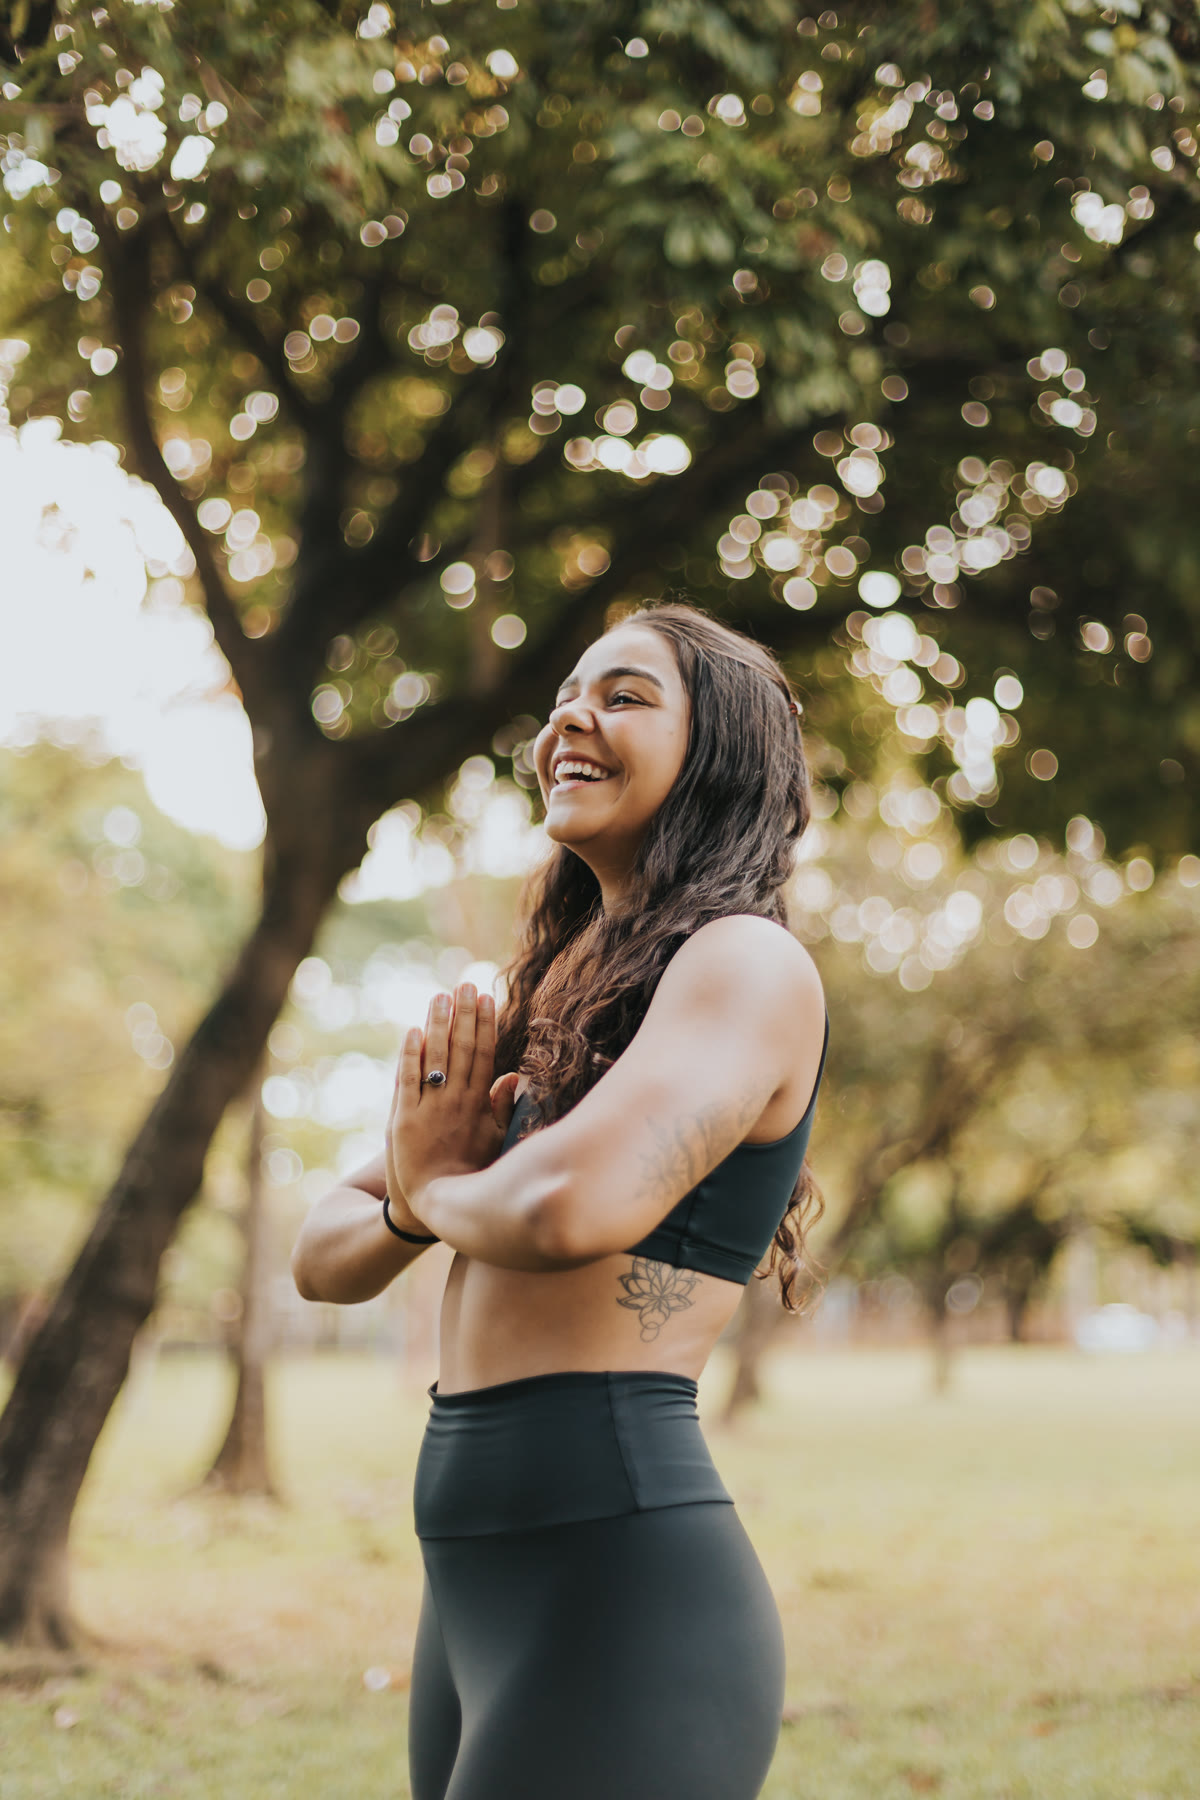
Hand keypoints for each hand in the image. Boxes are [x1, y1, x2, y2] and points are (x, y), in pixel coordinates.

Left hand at [388, 984, 512, 1211]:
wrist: (435, 1206)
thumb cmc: (470, 1174)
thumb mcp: (496, 1141)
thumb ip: (503, 1108)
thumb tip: (514, 1077)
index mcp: (479, 1105)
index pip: (485, 1055)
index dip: (485, 1025)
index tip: (486, 998)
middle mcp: (456, 1102)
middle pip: (462, 1049)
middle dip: (463, 1015)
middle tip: (463, 984)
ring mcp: (430, 1109)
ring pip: (436, 1058)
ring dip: (438, 1025)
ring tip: (440, 996)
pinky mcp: (403, 1120)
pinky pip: (407, 1081)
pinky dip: (410, 1056)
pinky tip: (413, 1031)